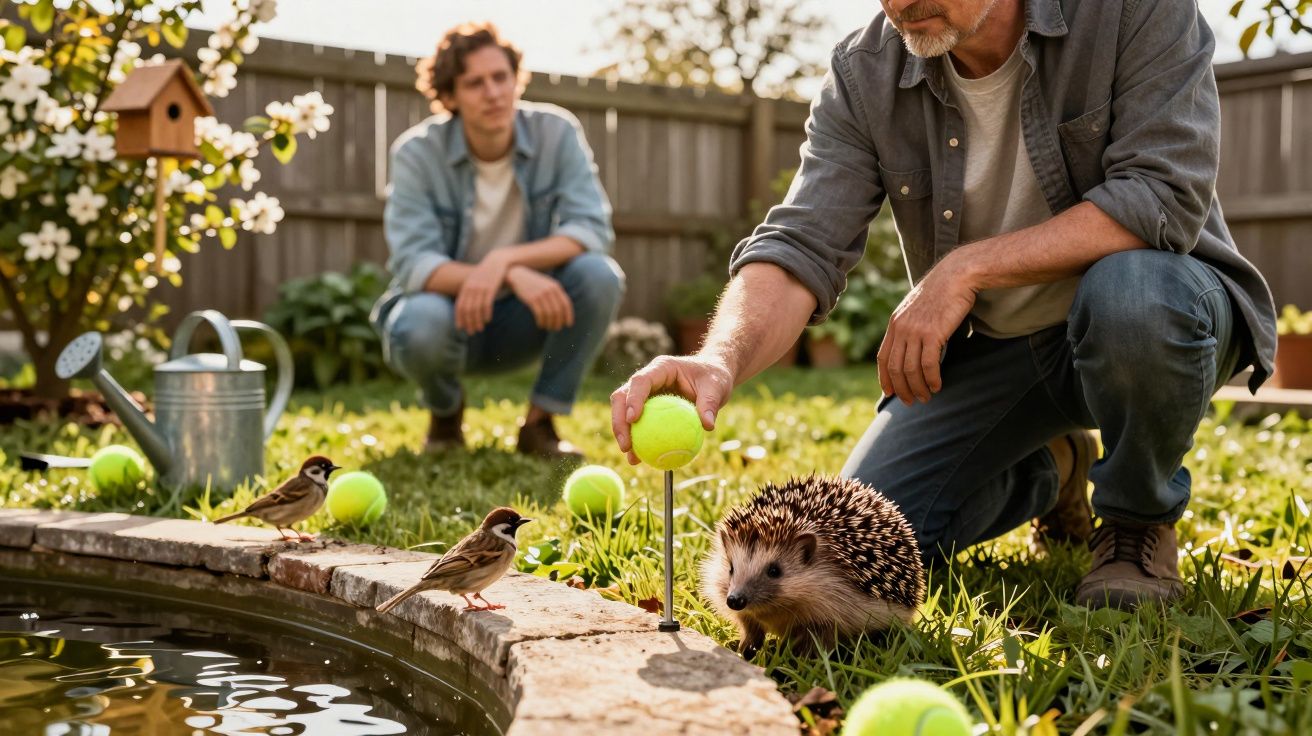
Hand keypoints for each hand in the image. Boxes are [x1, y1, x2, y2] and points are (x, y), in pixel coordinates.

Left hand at [455, 251, 509, 332]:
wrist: (497, 261)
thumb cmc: (486, 273)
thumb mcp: (474, 280)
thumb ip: (468, 291)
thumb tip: (465, 304)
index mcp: (465, 287)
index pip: (459, 306)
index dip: (458, 318)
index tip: (460, 328)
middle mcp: (471, 288)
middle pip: (467, 309)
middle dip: (468, 323)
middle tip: (471, 332)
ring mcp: (480, 287)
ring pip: (476, 309)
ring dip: (477, 321)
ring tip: (480, 329)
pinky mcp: (491, 288)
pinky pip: (487, 304)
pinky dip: (486, 314)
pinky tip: (488, 320)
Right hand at [506, 266, 573, 330]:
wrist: (518, 276)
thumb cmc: (535, 283)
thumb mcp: (548, 285)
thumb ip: (556, 294)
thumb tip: (564, 311)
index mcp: (556, 287)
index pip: (566, 304)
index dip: (569, 315)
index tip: (568, 325)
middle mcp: (550, 290)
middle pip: (558, 310)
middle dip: (558, 322)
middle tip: (556, 328)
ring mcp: (541, 294)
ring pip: (550, 313)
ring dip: (550, 323)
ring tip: (548, 328)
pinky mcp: (532, 299)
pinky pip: (540, 314)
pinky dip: (541, 321)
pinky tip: (540, 325)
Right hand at [610, 354, 733, 464]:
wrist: (713, 377)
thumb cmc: (714, 377)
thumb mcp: (717, 386)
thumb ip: (710, 403)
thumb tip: (707, 425)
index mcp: (661, 368)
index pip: (641, 381)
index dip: (633, 399)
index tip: (633, 419)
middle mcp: (648, 380)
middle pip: (623, 397)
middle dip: (619, 421)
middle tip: (626, 445)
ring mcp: (645, 394)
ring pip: (624, 412)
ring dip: (624, 434)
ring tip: (631, 457)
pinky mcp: (648, 408)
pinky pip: (639, 425)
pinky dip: (638, 441)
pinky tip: (639, 460)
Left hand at [877, 254, 976, 404]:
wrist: (956, 275)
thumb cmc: (941, 293)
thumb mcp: (917, 309)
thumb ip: (910, 327)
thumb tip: (911, 347)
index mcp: (894, 323)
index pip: (882, 357)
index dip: (884, 377)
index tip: (889, 392)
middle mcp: (901, 328)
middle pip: (895, 367)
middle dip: (902, 388)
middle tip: (911, 401)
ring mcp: (915, 331)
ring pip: (911, 369)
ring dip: (918, 387)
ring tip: (926, 397)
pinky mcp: (933, 333)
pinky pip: (929, 364)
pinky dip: (932, 379)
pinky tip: (937, 386)